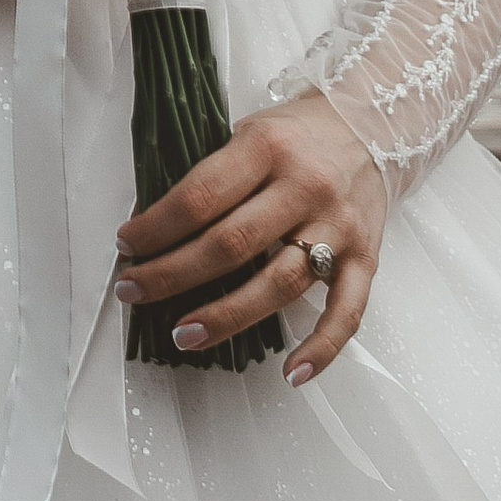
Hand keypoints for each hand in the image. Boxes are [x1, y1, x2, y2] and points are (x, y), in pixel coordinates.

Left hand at [115, 90, 388, 383]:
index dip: (157, 227)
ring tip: (184, 334)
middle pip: (231, 244)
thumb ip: (214, 175)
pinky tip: (291, 372)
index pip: (201, 196)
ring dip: (227, 316)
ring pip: (279, 283)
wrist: (373, 128)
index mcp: (267, 148)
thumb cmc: (298, 135)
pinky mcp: (366, 259)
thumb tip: (156, 229)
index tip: (127, 246)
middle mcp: (306, 186)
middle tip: (134, 292)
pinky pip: (346, 312)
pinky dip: (321, 347)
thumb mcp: (249, 132)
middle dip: (173, 274)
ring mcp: (338, 226)